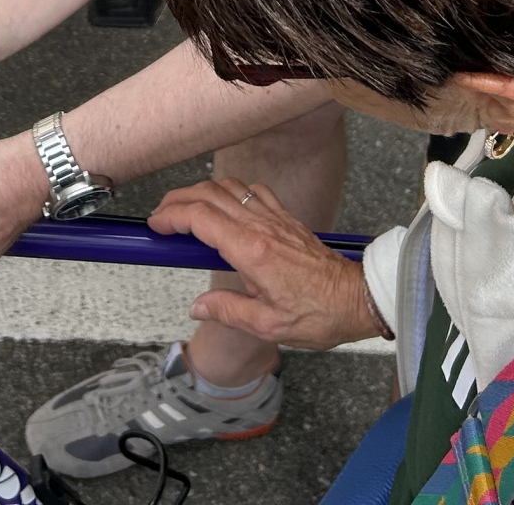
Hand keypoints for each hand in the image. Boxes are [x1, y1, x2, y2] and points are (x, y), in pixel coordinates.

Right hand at [148, 180, 383, 350]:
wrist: (357, 299)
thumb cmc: (319, 314)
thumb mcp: (268, 326)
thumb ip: (228, 311)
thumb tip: (198, 307)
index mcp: (252, 251)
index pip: (201, 218)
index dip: (172, 216)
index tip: (156, 227)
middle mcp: (262, 227)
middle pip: (209, 194)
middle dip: (178, 199)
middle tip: (161, 216)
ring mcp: (275, 218)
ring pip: (229, 187)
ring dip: (201, 192)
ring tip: (186, 210)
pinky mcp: (287, 219)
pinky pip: (253, 191)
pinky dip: (231, 191)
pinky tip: (226, 207)